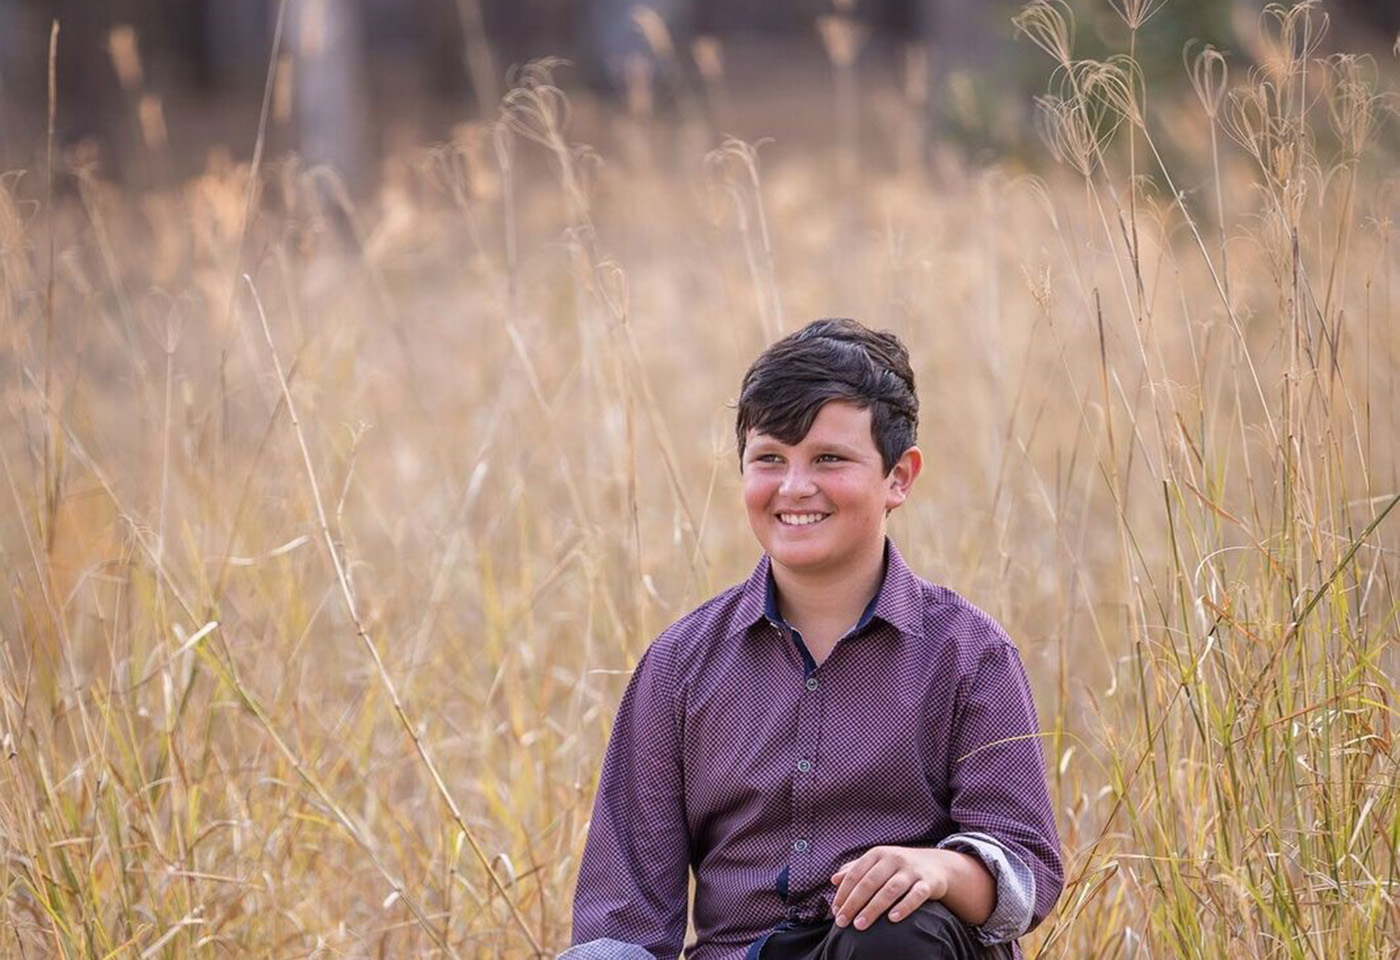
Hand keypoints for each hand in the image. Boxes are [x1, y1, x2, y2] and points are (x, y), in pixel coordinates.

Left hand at [830, 845, 950, 929]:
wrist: (937, 865)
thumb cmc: (899, 867)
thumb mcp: (877, 863)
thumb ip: (855, 870)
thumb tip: (833, 880)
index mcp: (878, 854)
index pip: (855, 874)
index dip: (843, 893)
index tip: (835, 912)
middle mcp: (894, 859)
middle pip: (870, 883)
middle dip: (854, 904)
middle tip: (843, 923)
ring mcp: (912, 870)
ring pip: (890, 889)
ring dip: (873, 908)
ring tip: (860, 925)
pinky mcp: (928, 882)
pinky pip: (916, 895)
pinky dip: (904, 907)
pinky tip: (892, 919)